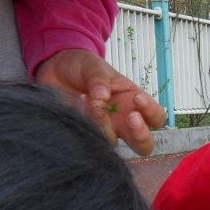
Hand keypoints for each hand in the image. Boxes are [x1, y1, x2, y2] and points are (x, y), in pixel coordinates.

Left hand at [35, 49, 166, 155]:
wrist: (54, 69)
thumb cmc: (82, 66)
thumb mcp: (94, 66)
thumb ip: (99, 79)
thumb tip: (101, 97)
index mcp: (132, 101)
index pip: (156, 117)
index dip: (151, 112)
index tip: (137, 99)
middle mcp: (121, 120)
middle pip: (143, 144)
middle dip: (141, 135)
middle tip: (129, 118)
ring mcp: (102, 129)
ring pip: (113, 144)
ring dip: (103, 125)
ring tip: (89, 101)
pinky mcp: (83, 133)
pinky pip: (88, 139)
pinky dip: (83, 124)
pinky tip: (76, 104)